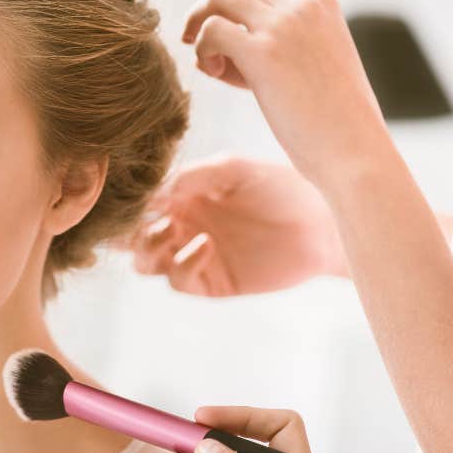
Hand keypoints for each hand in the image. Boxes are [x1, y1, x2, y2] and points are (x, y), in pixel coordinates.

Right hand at [130, 156, 345, 295]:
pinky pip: (178, 279)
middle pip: (131, 236)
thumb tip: (156, 192)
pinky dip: (183, 263)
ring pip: (145, 262)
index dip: (131, 200)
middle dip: (129, 228)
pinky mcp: (209, 283)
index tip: (138, 193)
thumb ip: (194, 175)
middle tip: (150, 216)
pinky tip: (205, 244)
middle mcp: (182, 224)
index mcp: (182, 195)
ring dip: (147, 248)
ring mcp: (193, 255)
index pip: (139, 202)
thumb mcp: (235, 169)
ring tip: (170, 230)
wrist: (323, 225)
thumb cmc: (282, 188)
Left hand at [183, 0, 391, 190]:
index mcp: (320, 0)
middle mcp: (304, 3)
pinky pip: (212, 30)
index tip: (226, 45)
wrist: (354, 152)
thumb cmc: (332, 120)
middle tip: (195, 43)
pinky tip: (214, 73)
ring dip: (201, 26)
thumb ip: (275, 45)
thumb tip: (214, 47)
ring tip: (207, 63)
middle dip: (208, 11)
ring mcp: (285, 24)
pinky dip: (203, 49)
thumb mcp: (311, 64)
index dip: (232, 13)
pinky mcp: (265, 52)